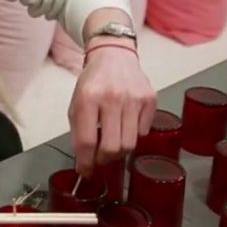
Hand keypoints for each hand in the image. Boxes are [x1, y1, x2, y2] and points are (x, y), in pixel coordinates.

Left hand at [68, 40, 156, 176]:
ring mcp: (134, 98)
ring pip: (130, 143)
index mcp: (87, 97)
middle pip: (112, 146)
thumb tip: (84, 160)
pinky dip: (133, 134)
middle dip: (105, 159)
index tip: (85, 171)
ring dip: (120, 150)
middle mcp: (112, 97)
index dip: (85, 162)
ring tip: (113, 141)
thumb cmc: (93, 81)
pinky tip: (125, 124)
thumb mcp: (76, 102)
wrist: (114, 55)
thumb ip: (79, 130)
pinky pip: (143, 132)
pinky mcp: (150, 99)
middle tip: (101, 159)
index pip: (87, 140)